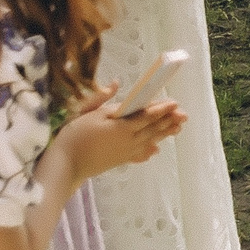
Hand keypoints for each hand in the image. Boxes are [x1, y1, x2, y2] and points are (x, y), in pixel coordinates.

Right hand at [55, 83, 187, 178]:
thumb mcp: (89, 114)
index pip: (146, 116)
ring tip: (177, 129)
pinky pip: (139, 154)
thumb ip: (105, 99)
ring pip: (149, 141)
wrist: (66, 166)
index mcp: (123, 127)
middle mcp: (128, 141)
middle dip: (168, 121)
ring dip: (163, 134)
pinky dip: (148, 150)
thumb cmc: (75, 137)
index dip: (161, 109)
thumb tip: (116, 83)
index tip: (174, 103)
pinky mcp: (119, 160)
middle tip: (184, 116)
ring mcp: (125, 152)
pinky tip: (154, 151)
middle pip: (152, 129)